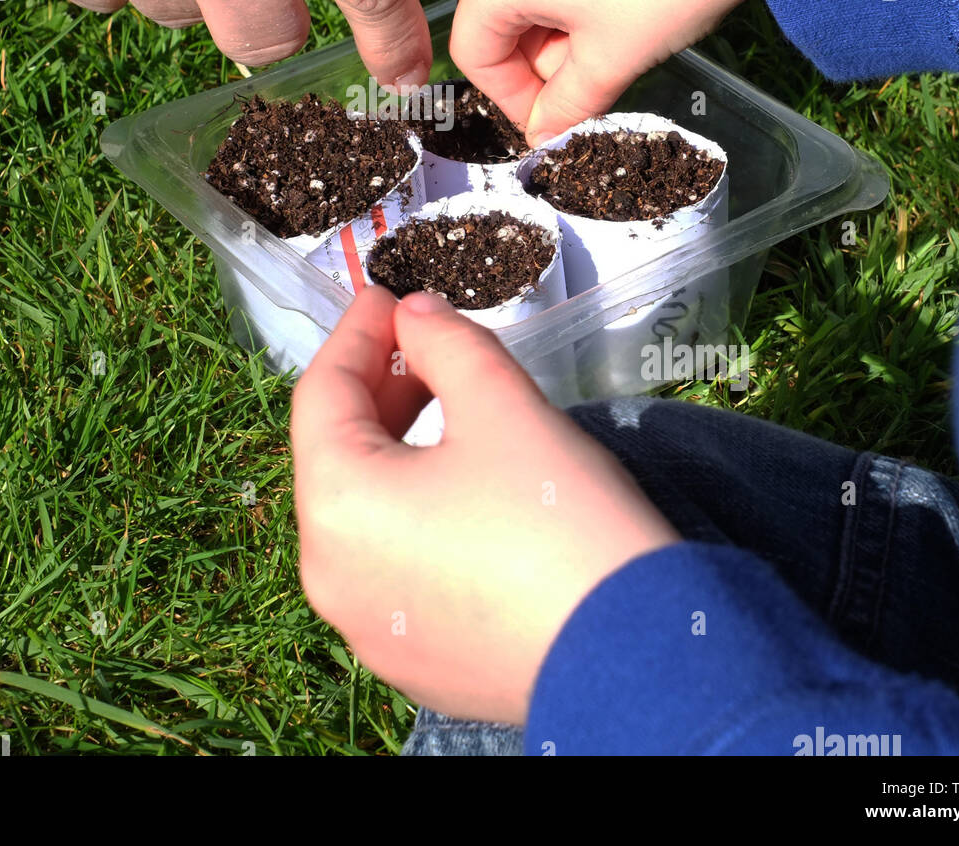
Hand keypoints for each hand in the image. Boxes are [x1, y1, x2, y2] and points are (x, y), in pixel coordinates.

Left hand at [292, 288, 678, 724]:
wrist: (637, 655)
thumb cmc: (561, 518)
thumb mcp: (502, 403)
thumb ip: (446, 342)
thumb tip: (414, 315)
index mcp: (336, 505)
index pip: (322, 394)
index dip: (355, 334)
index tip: (388, 296)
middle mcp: (330, 575)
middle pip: (336, 456)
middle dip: (380, 390)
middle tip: (424, 344)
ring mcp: (367, 627)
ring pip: (364, 514)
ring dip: (396, 451)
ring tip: (447, 407)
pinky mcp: (412, 662)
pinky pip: (393, 568)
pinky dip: (413, 515)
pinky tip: (463, 490)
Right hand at [452, 0, 759, 144]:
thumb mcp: (611, 62)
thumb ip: (565, 108)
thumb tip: (542, 133)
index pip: (475, 53)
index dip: (510, 97)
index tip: (551, 117)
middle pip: (498, 9)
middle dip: (538, 54)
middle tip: (592, 76)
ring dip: (559, 13)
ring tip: (617, 28)